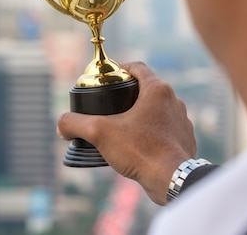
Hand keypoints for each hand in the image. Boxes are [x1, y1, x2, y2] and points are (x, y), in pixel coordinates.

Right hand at [57, 61, 196, 204]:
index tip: (107, 81)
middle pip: (147, 89)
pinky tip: (138, 145)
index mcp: (158, 90)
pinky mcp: (185, 140)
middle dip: (128, 95)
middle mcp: (174, 101)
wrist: (171, 180)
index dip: (119, 69)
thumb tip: (62, 126)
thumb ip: (75, 124)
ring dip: (141, 115)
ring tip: (122, 128)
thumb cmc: (141, 150)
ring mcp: (182, 121)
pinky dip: (152, 133)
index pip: (137, 67)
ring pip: (157, 110)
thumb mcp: (99, 133)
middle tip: (109, 107)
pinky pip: (166, 129)